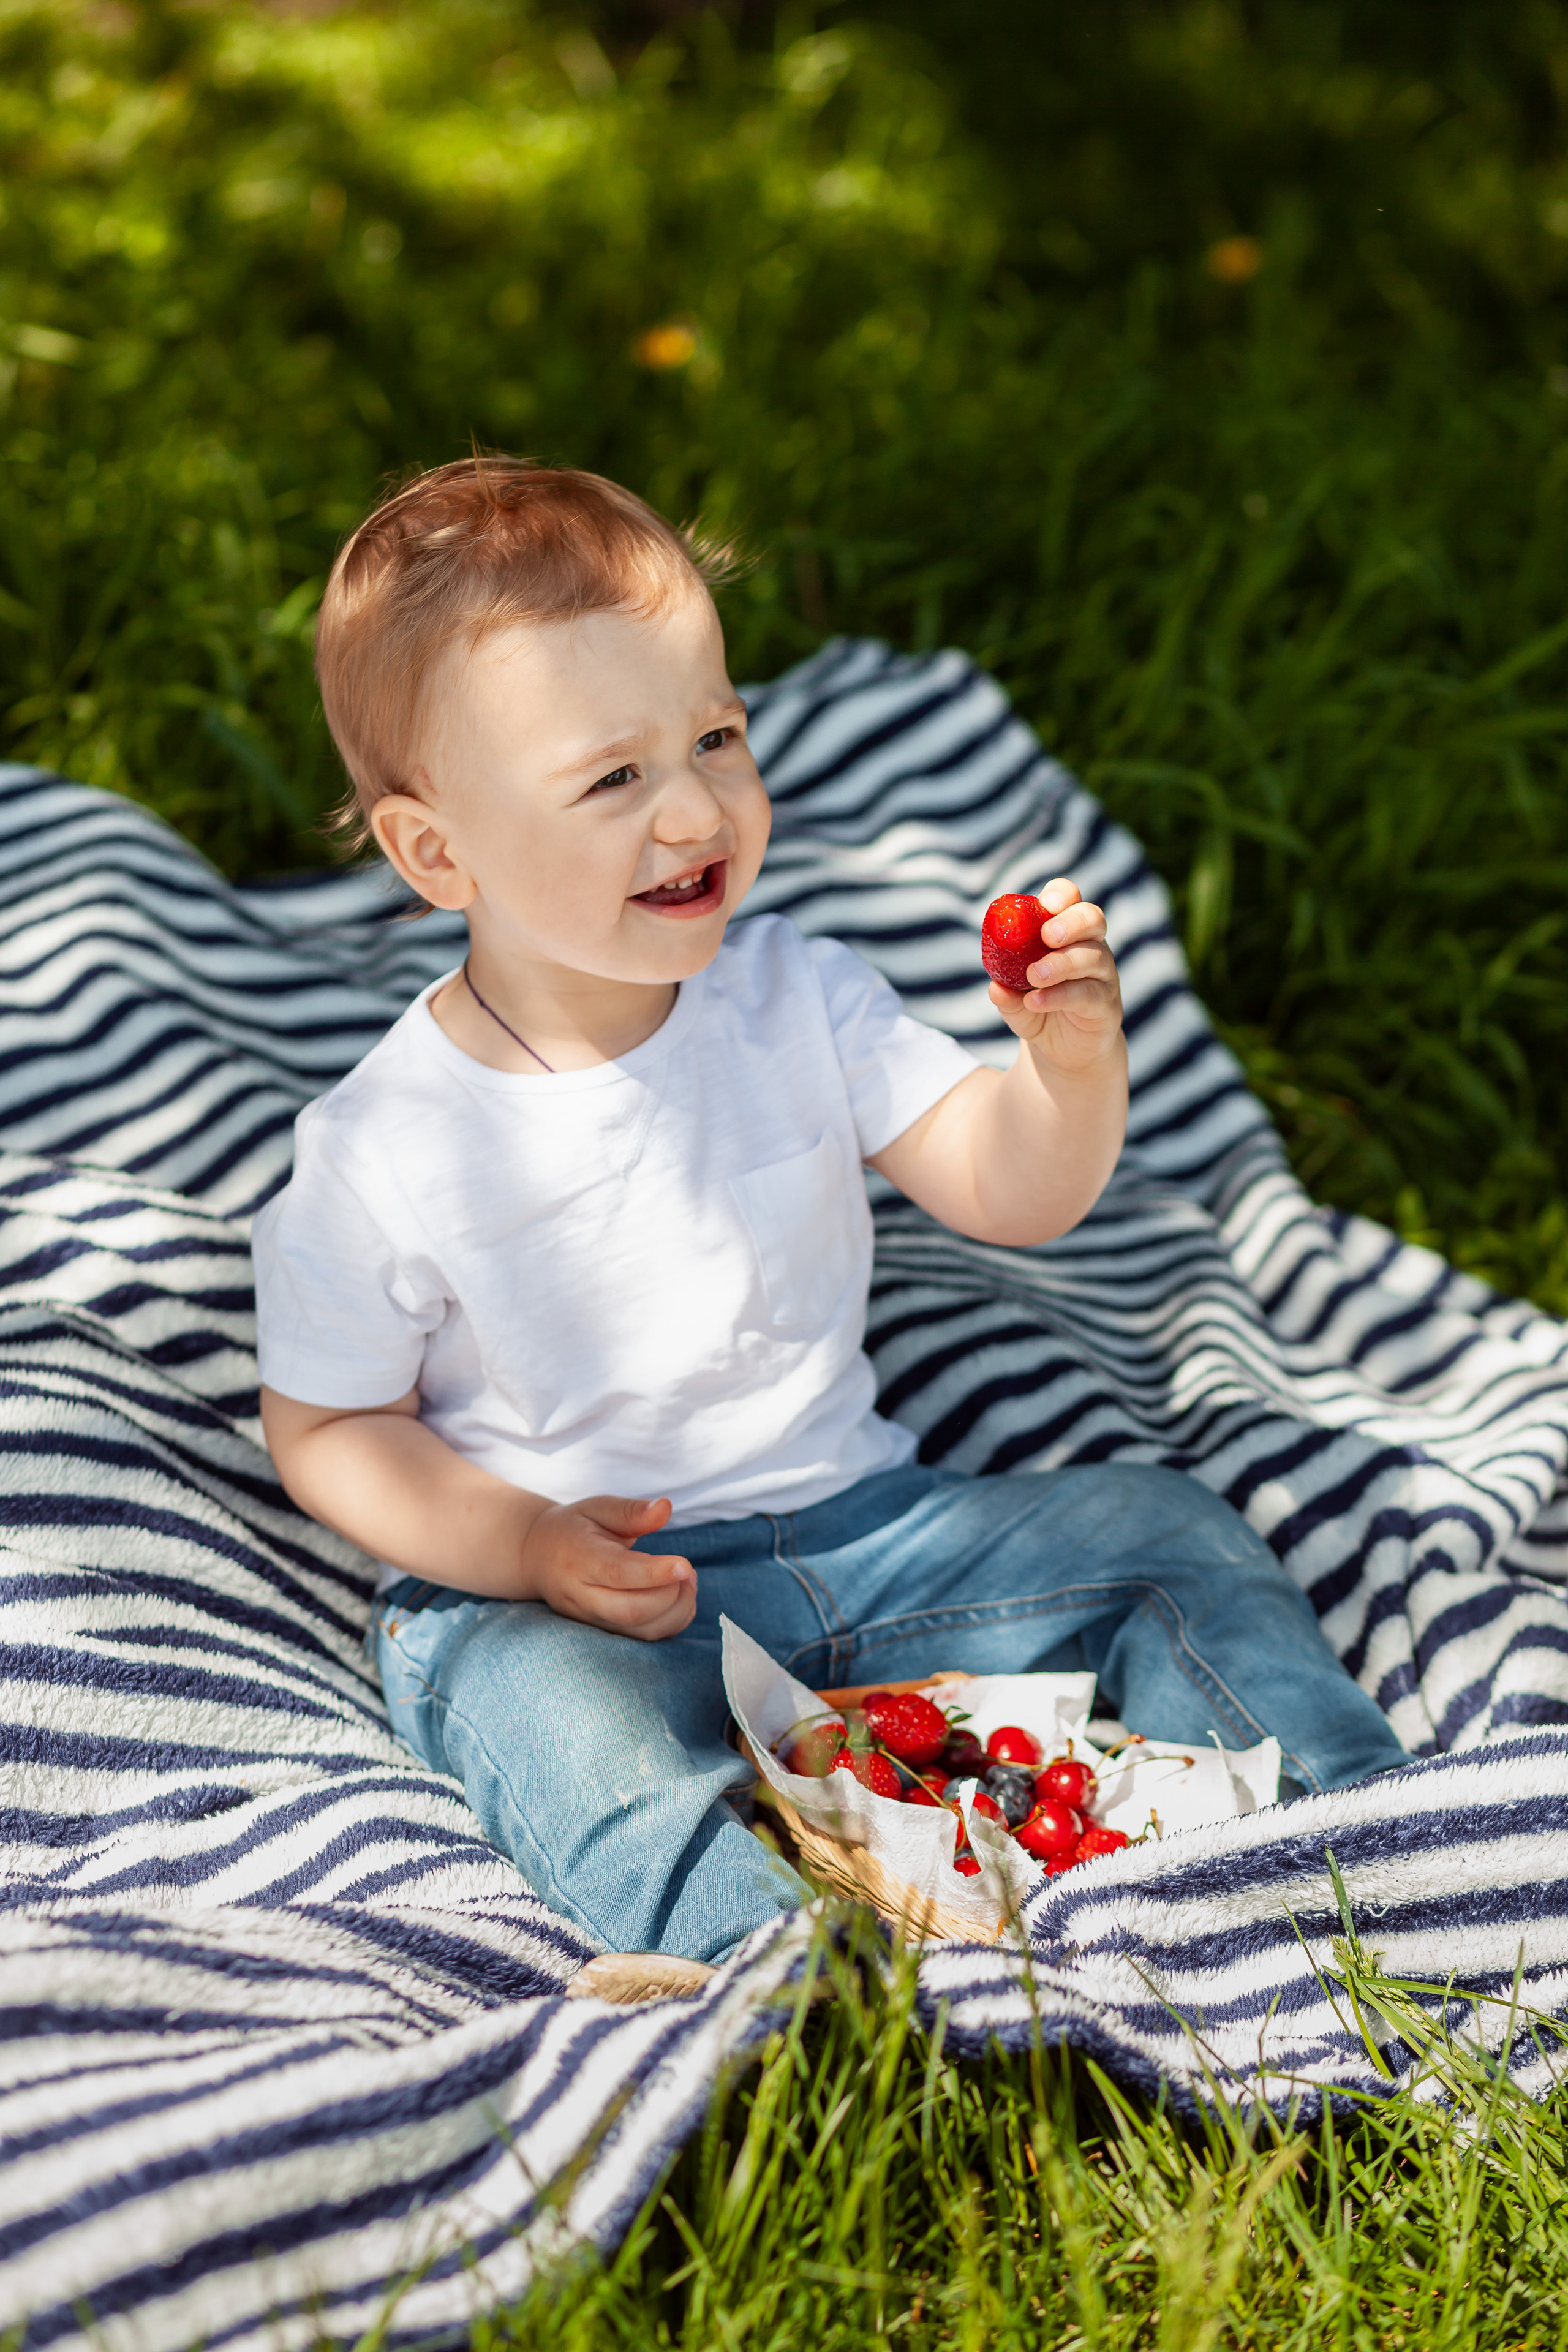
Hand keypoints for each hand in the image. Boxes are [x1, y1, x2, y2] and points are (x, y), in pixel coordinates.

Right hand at [518, 1493, 696, 1640]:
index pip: (618, 1573)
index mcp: (579, 1558)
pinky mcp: (603, 1631)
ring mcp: (591, 1619)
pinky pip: (643, 1639)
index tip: (684, 1564)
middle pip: (630, 1611)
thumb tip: (665, 1508)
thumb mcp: (597, 1508)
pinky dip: (671, 1622)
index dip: (655, 1572)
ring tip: (686, 1582)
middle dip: (670, 1596)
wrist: (537, 1557)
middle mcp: (582, 1595)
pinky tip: (677, 1597)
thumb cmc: (573, 1528)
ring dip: (676, 1611)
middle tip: (687, 1570)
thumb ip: (631, 1511)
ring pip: (640, 1631)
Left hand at [988, 878, 1122, 1074]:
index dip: (1061, 895)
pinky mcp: (1106, 1004)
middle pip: (1091, 918)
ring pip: (1092, 956)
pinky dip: (1060, 995)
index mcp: (1067, 933)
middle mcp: (1090, 946)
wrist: (1065, 1052)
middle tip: (1046, 936)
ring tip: (1033, 976)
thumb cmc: (1039, 1011)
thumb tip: (995, 987)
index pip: (1070, 899)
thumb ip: (1006, 993)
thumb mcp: (1015, 1002)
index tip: (1044, 904)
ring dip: (1061, 963)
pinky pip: (1088, 993)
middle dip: (1069, 922)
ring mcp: (1103, 975)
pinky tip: (1036, 1001)